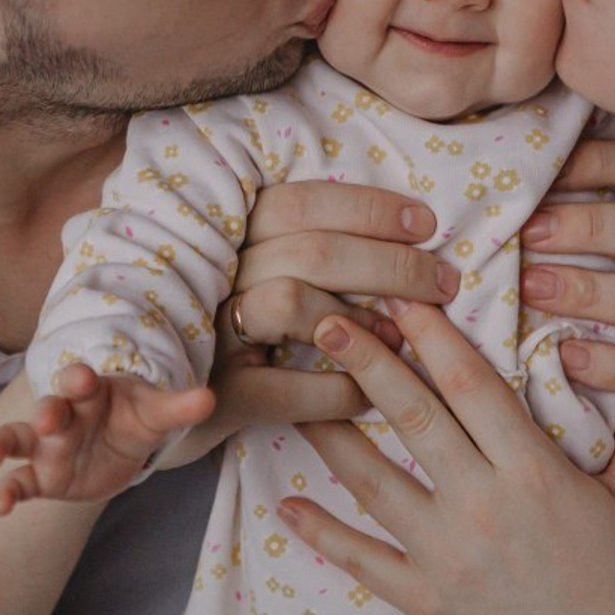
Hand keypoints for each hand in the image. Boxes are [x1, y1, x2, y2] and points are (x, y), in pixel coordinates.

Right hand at [0, 363, 212, 513]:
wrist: (123, 447)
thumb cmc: (135, 418)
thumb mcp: (157, 413)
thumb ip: (179, 407)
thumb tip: (209, 398)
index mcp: (91, 392)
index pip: (80, 380)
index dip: (81, 380)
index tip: (86, 381)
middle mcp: (64, 415)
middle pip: (49, 408)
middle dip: (47, 411)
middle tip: (48, 419)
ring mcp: (49, 447)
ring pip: (19, 440)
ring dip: (3, 444)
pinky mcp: (43, 477)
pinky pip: (20, 482)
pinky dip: (7, 492)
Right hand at [158, 181, 455, 467]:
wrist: (171, 412)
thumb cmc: (241, 330)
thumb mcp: (263, 273)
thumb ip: (312, 247)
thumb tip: (405, 231)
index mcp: (232, 235)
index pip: (301, 202)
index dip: (368, 208)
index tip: (425, 222)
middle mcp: (216, 275)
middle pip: (313, 250)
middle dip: (390, 262)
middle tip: (442, 282)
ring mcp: (211, 333)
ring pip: (292, 301)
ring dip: (363, 319)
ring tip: (404, 337)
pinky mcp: (216, 398)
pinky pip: (284, 388)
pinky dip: (337, 390)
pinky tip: (369, 394)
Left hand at [280, 306, 614, 614]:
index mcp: (532, 472)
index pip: (472, 386)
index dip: (433, 335)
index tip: (401, 296)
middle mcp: (482, 505)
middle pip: (414, 419)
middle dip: (369, 363)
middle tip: (326, 318)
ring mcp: (446, 554)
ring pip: (375, 482)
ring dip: (331, 434)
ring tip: (294, 391)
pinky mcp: (425, 598)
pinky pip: (365, 561)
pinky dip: (323, 533)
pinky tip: (286, 505)